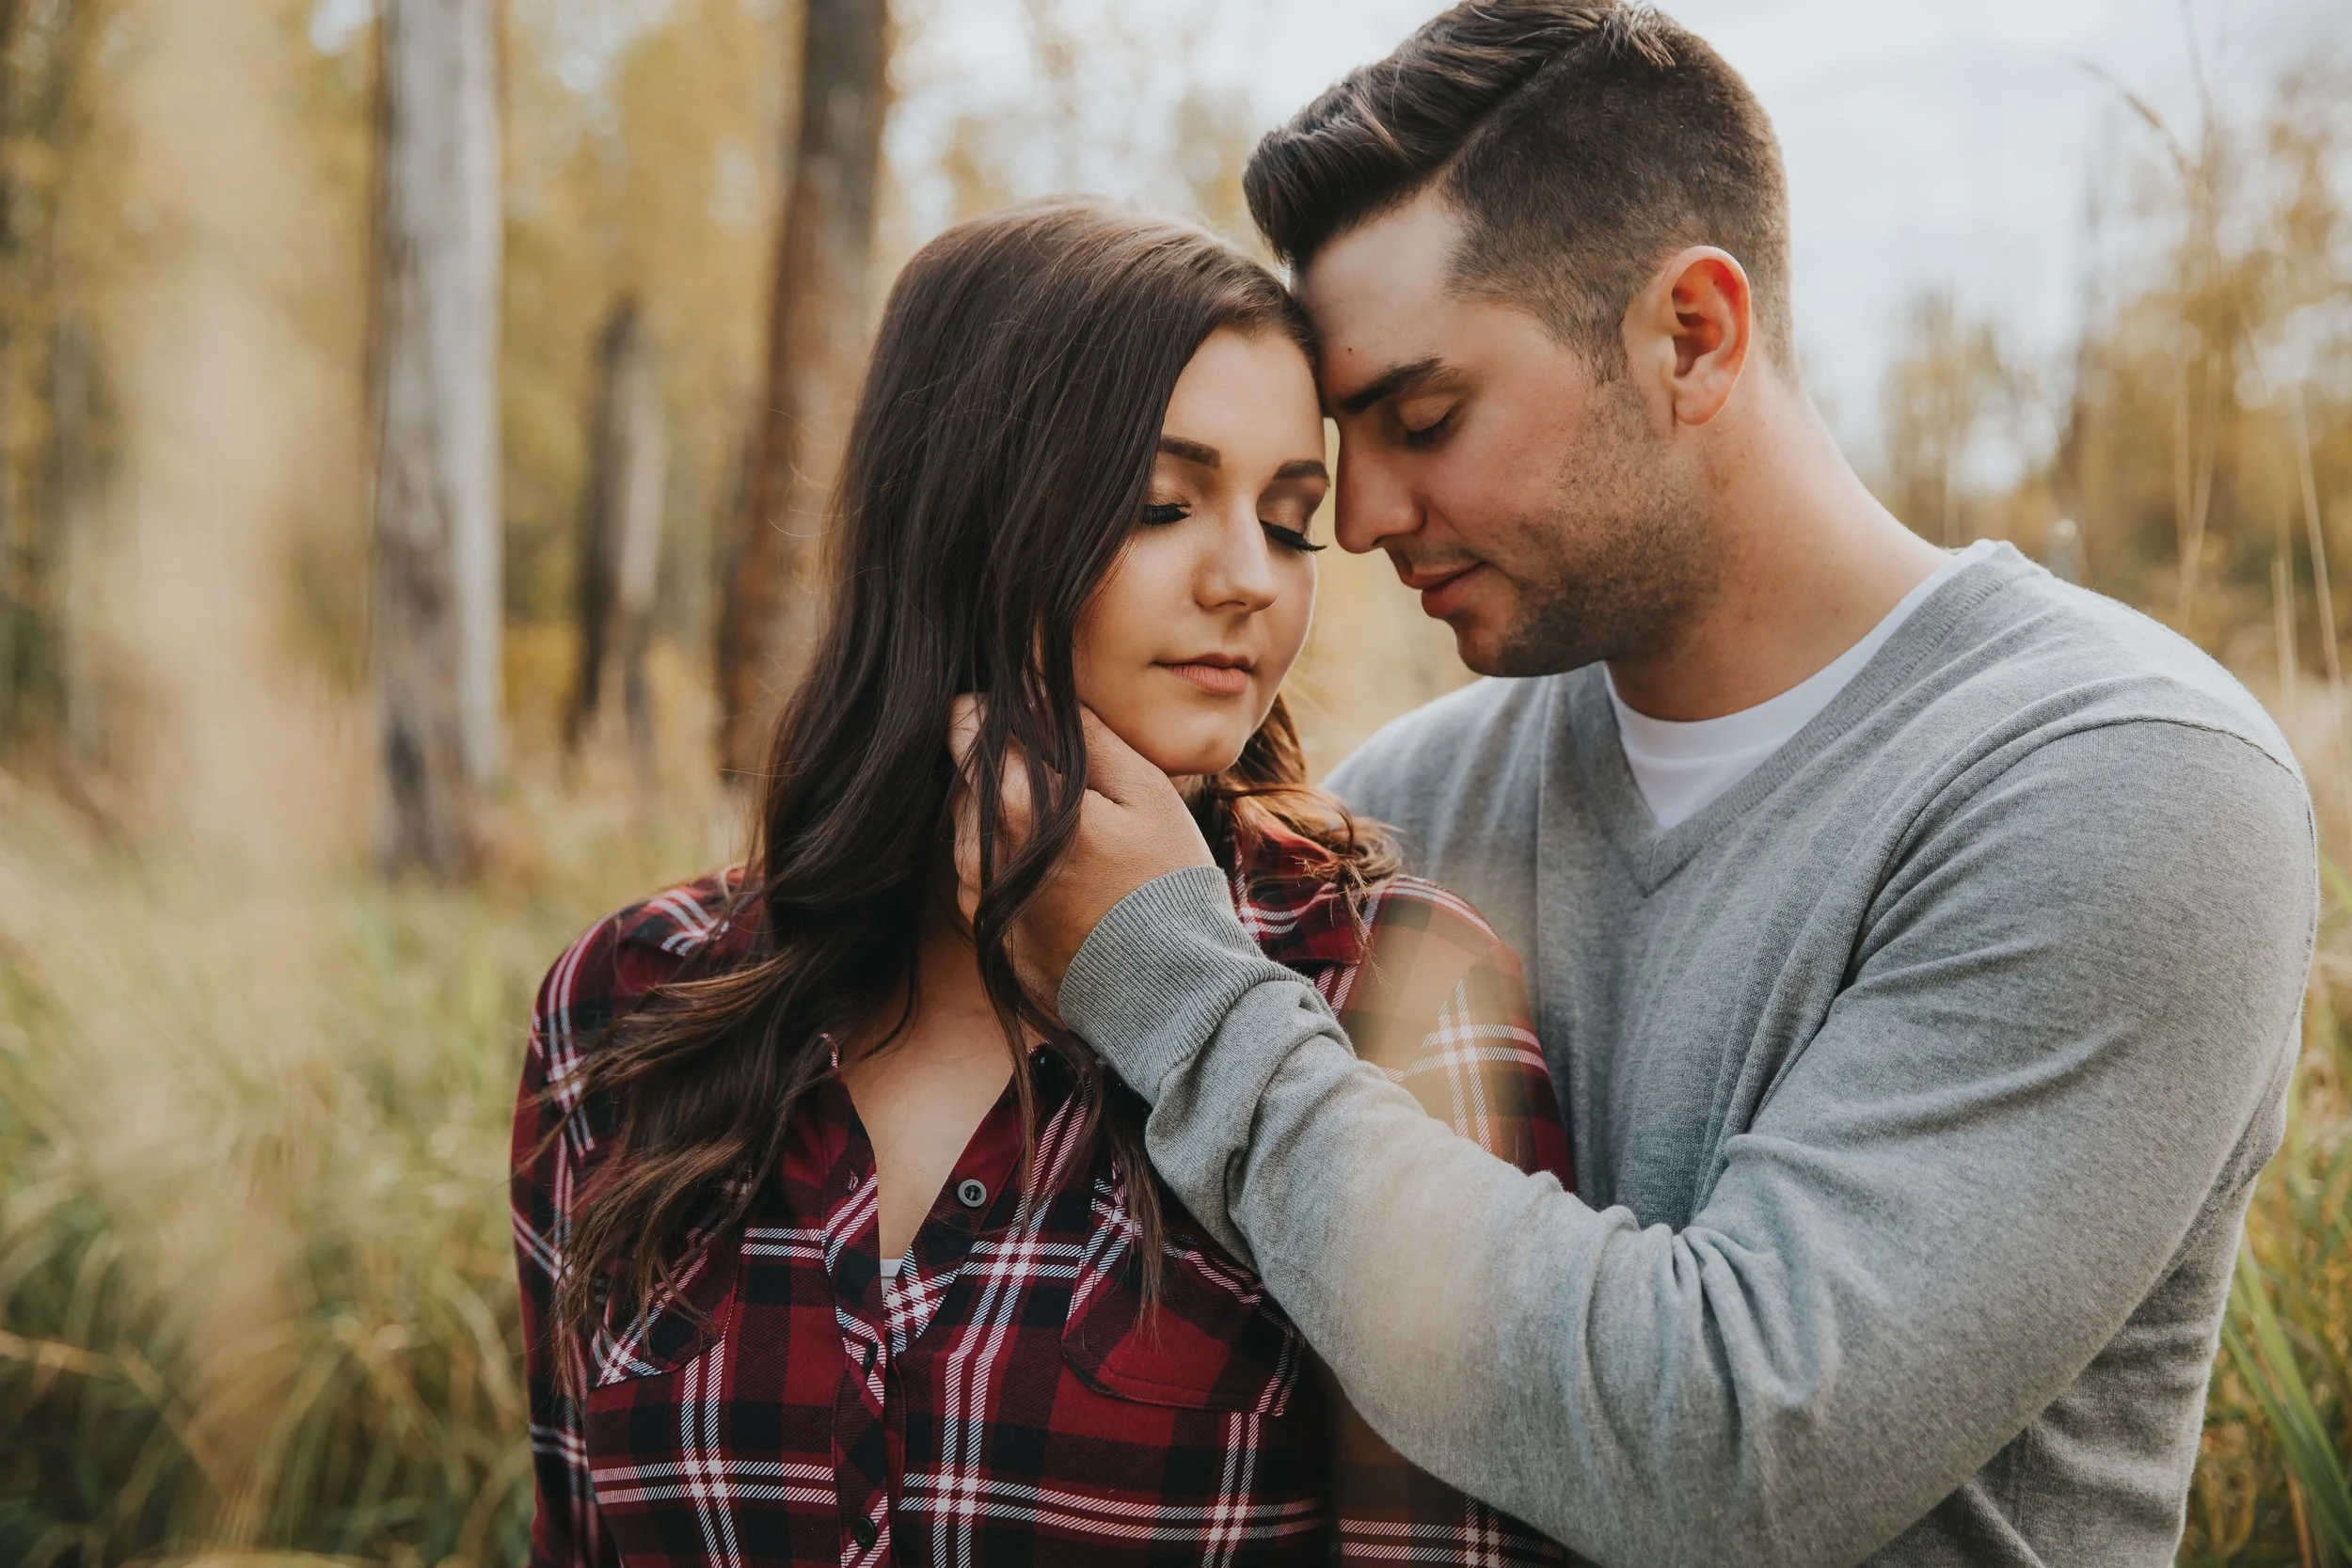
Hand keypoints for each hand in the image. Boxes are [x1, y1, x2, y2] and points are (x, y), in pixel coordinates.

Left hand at [948, 696, 1214, 999]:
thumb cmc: (1164, 883)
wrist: (1167, 995)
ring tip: (1069, 824)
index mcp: (1011, 804)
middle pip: (965, 771)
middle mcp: (975, 849)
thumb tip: (1039, 686)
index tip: (1032, 715)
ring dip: (1003, 809)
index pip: (964, 723)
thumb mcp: (1143, 791)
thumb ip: (1084, 733)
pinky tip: (1061, 866)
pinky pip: (978, 864)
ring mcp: (972, 892)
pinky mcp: (982, 926)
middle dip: (1004, 761)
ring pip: (968, 820)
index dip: (997, 709)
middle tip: (1063, 773)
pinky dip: (1007, 852)